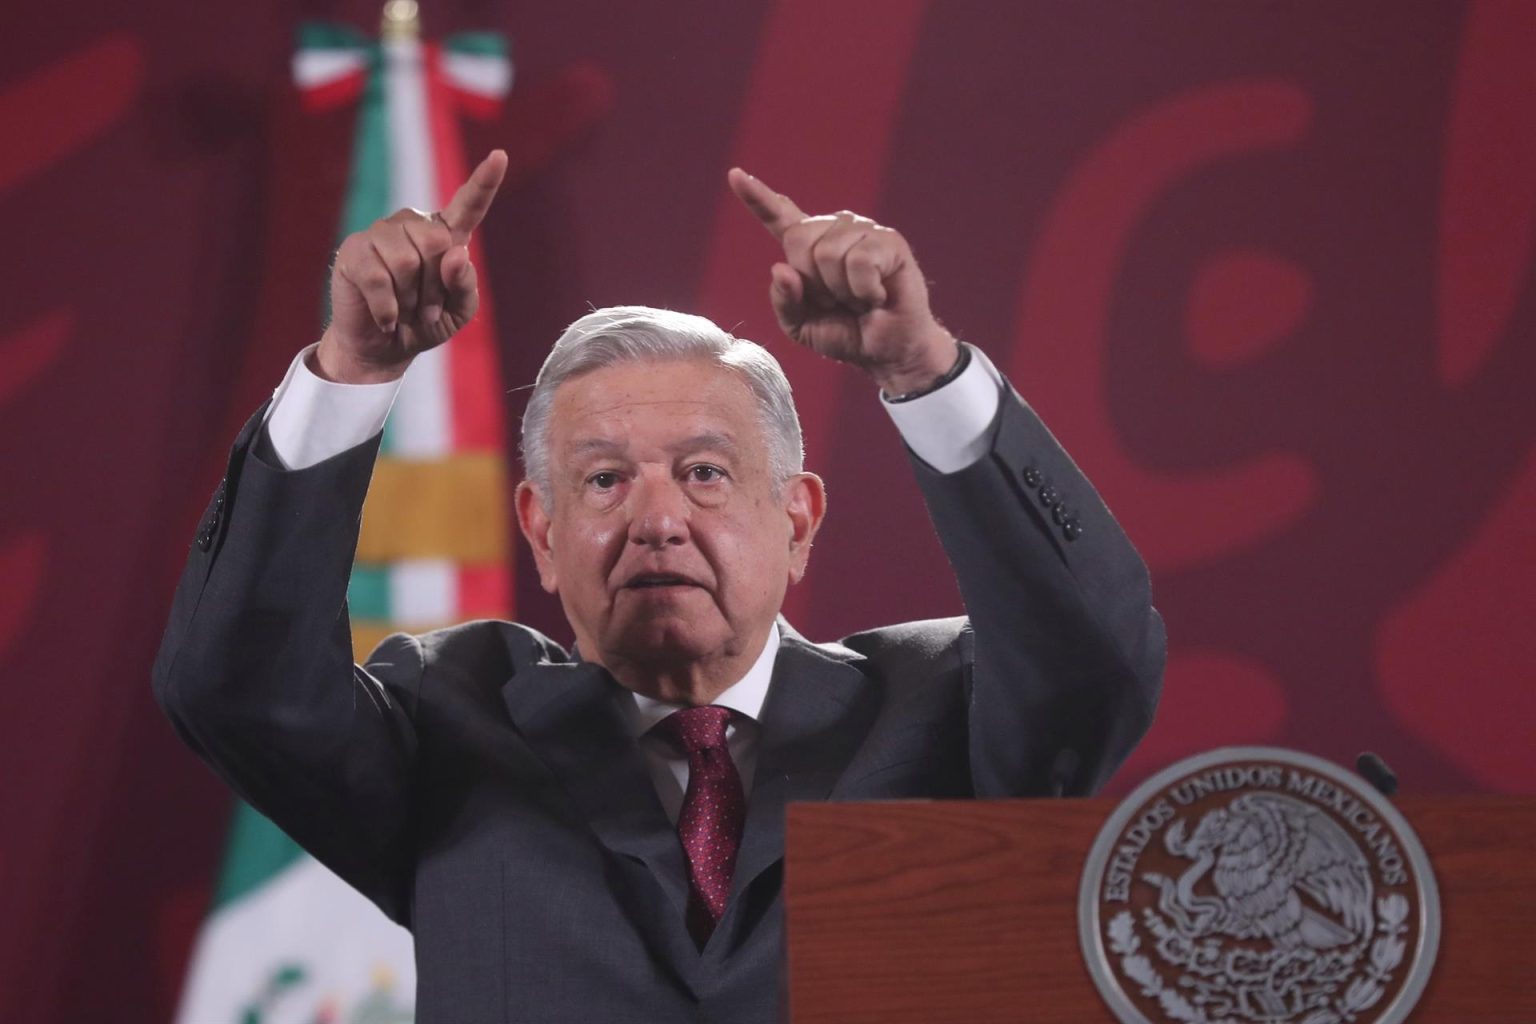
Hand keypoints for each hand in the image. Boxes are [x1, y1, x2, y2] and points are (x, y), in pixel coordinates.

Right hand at [315, 150, 508, 383]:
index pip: (468, 205)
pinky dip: (387, 309)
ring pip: (406, 262)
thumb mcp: (459, 311)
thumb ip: (465, 284)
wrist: (384, 348)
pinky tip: (386, 318)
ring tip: (405, 310)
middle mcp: (412, 225)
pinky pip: (378, 278)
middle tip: (426, 309)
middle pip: (435, 243)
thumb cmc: (425, 324)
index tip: (500, 156)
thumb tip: (455, 254)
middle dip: (435, 287)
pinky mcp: (353, 250)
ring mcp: (380, 234)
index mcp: (445, 235)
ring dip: (410, 300)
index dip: (485, 181)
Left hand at [727, 168, 957, 394]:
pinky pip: (859, 261)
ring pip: (828, 252)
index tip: (734, 175)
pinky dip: (864, 290)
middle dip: (812, 283)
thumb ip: (784, 300)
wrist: (886, 351)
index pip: (778, 217)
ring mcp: (862, 230)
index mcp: (809, 247)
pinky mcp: (889, 240)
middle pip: (797, 239)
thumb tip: (781, 268)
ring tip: (860, 298)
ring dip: (841, 291)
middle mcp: (834, 230)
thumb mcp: (800, 326)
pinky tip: (877, 295)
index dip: (756, 197)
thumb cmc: (846, 333)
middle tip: (838, 301)